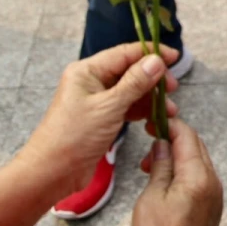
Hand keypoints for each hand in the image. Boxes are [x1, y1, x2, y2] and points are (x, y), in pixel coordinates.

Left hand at [21, 42, 180, 196]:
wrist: (51, 172)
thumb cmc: (74, 136)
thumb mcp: (109, 107)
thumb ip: (134, 83)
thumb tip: (156, 60)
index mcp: (88, 70)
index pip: (125, 53)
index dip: (152, 53)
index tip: (175, 57)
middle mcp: (91, 81)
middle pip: (130, 71)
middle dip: (153, 78)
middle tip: (173, 89)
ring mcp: (96, 100)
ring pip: (131, 90)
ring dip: (150, 98)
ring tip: (169, 110)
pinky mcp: (100, 118)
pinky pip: (126, 107)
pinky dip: (141, 111)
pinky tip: (154, 119)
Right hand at [132, 120, 223, 225]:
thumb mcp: (152, 197)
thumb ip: (160, 166)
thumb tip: (162, 144)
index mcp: (198, 176)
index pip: (187, 136)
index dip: (169, 124)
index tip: (153, 121)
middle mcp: (213, 182)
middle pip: (195, 146)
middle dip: (172, 140)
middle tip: (149, 145)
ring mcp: (215, 195)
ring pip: (198, 161)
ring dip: (177, 156)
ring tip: (150, 168)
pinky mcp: (212, 206)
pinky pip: (201, 178)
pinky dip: (184, 172)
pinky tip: (165, 181)